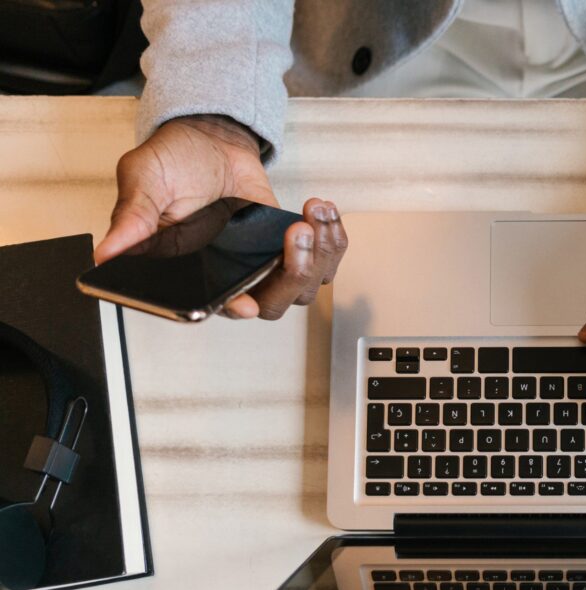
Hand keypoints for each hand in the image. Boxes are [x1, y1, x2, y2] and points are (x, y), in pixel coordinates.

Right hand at [95, 115, 346, 319]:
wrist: (209, 140)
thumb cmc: (174, 165)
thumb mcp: (145, 182)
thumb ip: (133, 219)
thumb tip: (107, 253)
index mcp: (195, 273)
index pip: (218, 306)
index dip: (236, 308)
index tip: (248, 302)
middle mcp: (234, 276)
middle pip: (275, 303)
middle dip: (294, 274)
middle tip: (295, 235)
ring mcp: (266, 263)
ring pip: (306, 285)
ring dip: (320, 253)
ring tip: (312, 215)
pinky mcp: (292, 244)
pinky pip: (326, 258)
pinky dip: (333, 237)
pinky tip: (320, 209)